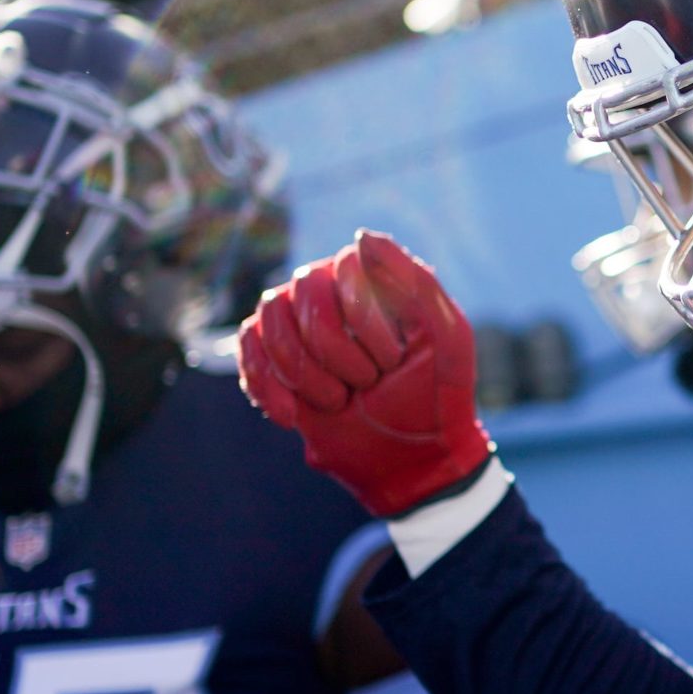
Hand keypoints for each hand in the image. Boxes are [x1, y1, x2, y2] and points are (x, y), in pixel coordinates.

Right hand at [241, 231, 490, 516]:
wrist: (411, 456)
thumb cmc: (435, 393)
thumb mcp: (446, 337)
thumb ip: (414, 281)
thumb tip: (360, 237)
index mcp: (374, 277)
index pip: (346, 268)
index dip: (365, 318)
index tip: (394, 360)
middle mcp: (332, 289)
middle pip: (306, 293)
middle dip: (336, 351)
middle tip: (368, 383)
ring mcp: (297, 322)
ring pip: (270, 319)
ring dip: (304, 371)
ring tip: (338, 400)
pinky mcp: (272, 357)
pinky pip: (247, 350)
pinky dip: (267, 386)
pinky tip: (294, 416)